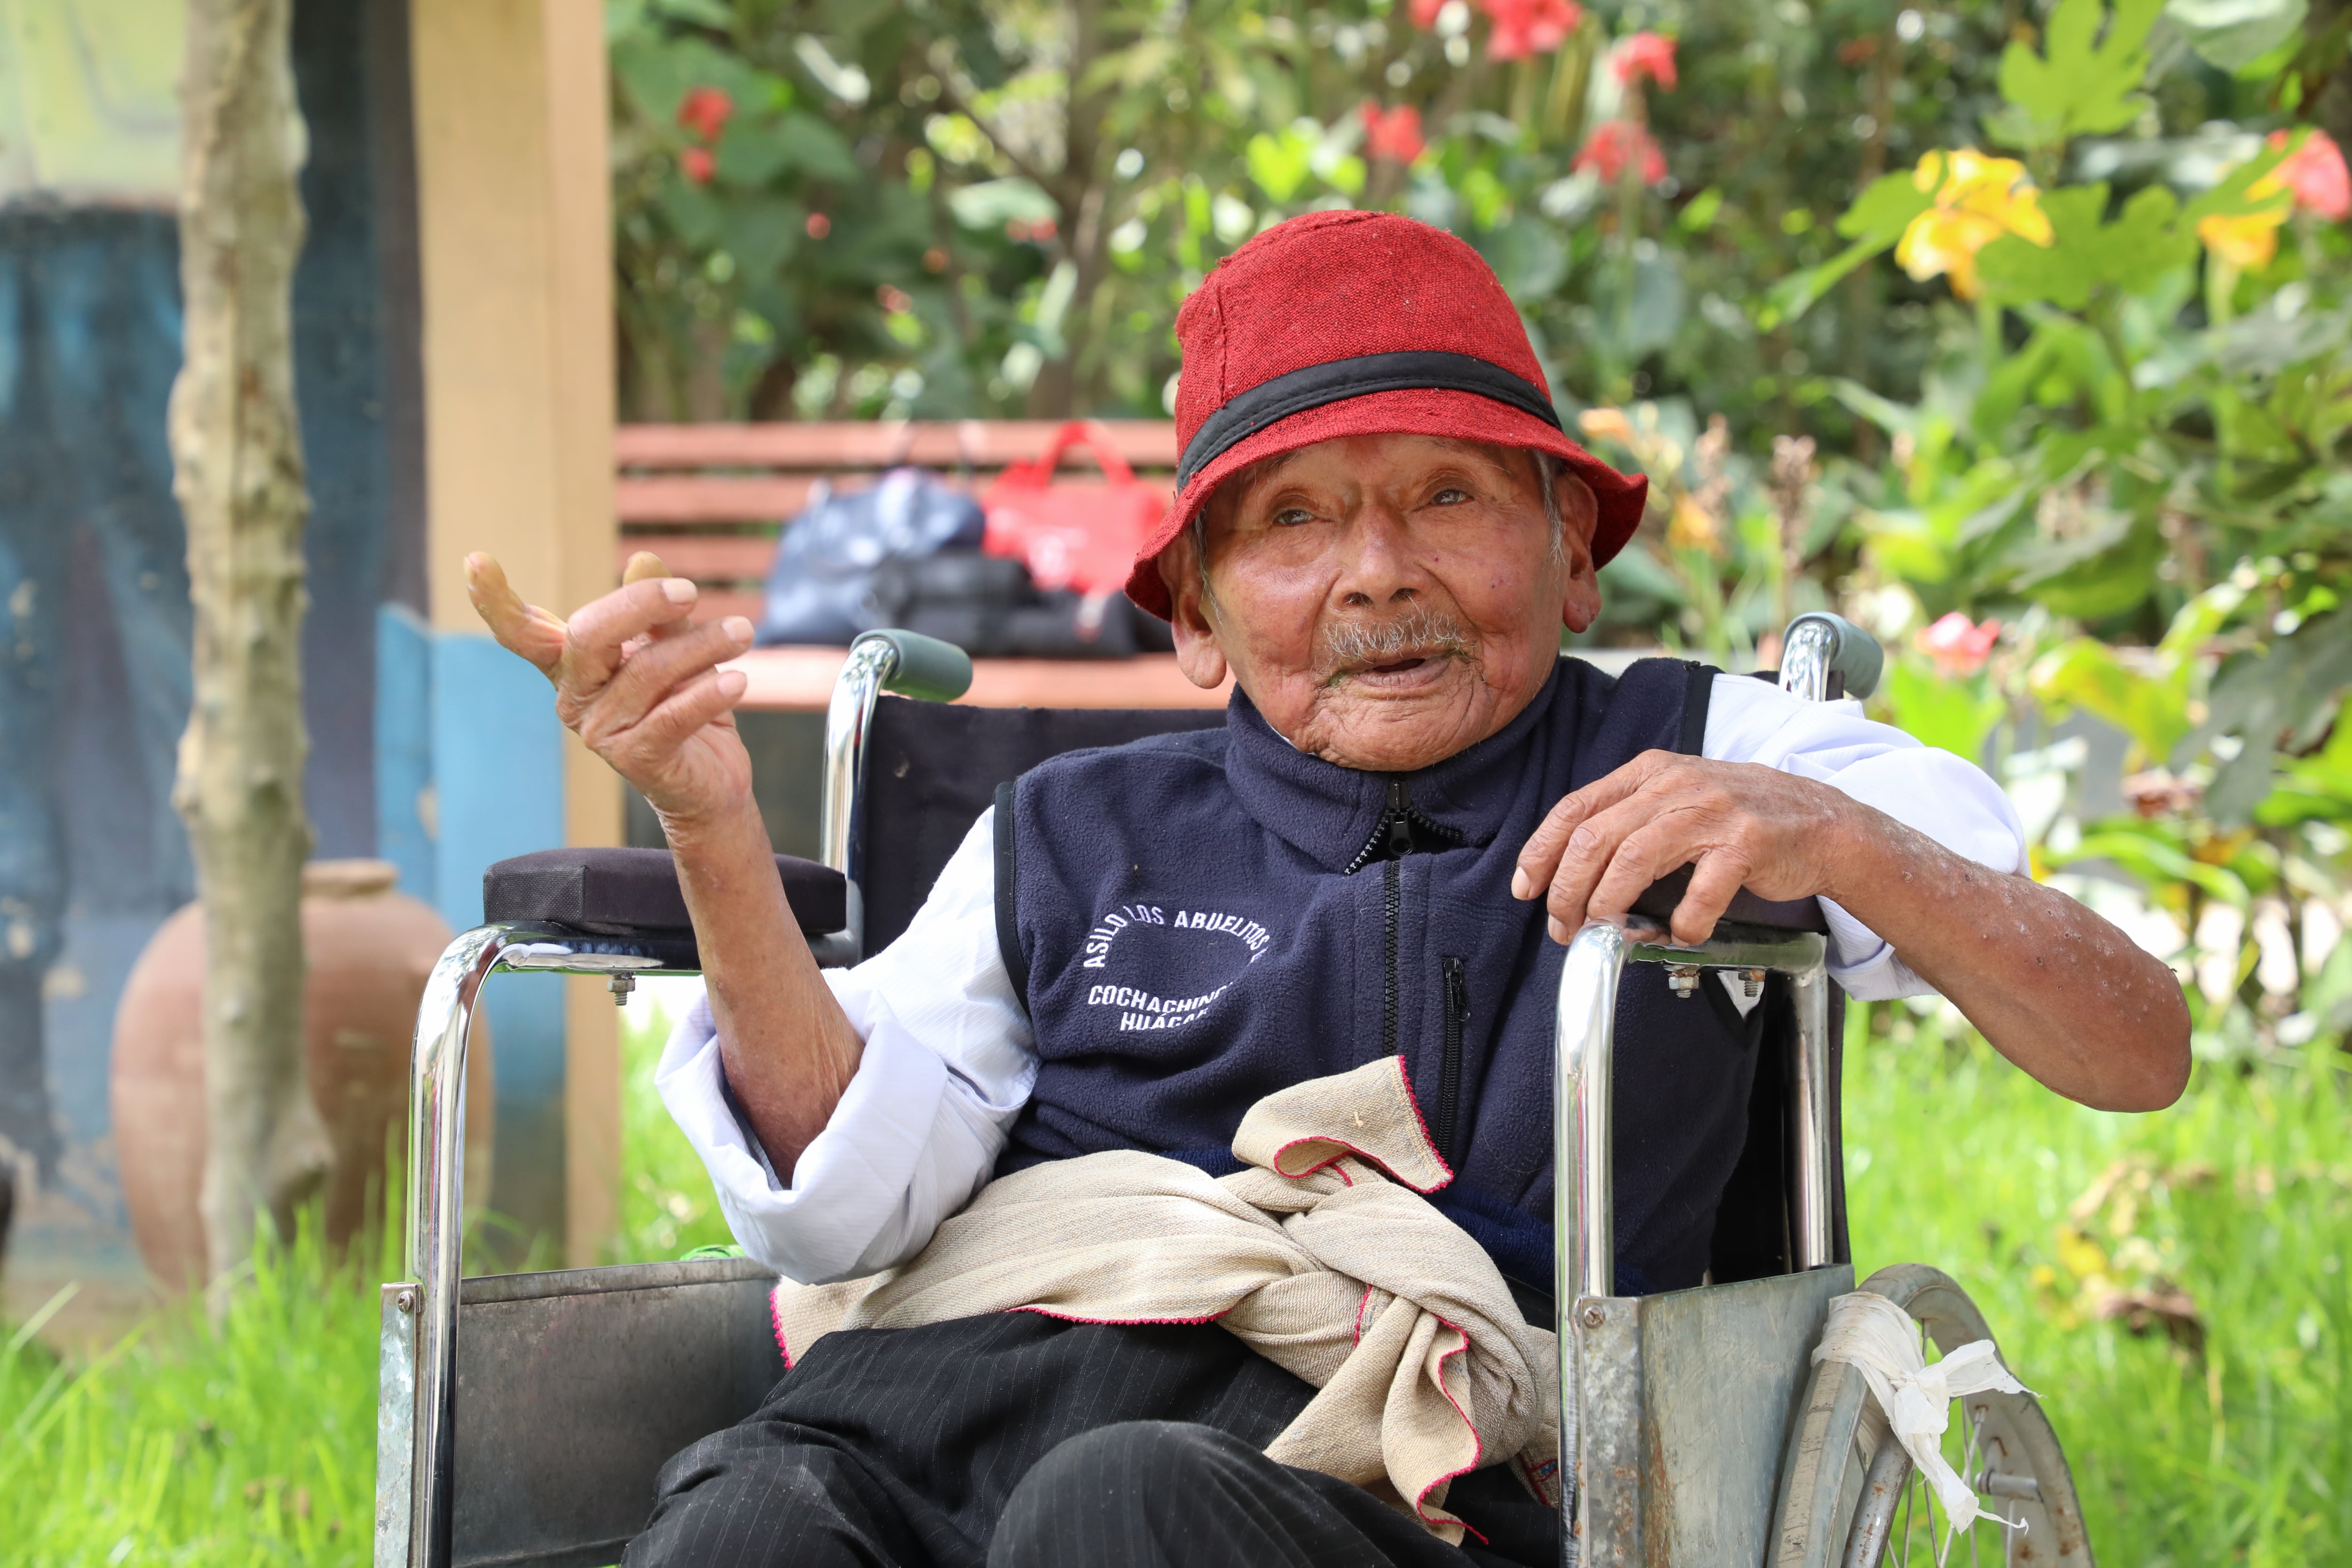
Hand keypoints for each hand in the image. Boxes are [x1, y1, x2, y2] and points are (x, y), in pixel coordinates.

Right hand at [466, 551, 755, 826]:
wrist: (711, 782)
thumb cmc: (684, 705)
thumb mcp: (672, 650)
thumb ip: (657, 613)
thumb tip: (643, 559)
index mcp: (573, 665)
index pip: (523, 632)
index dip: (496, 602)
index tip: (474, 560)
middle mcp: (575, 697)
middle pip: (588, 636)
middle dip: (639, 604)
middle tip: (690, 592)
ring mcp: (601, 732)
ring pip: (647, 672)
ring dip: (702, 646)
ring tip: (743, 631)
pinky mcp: (636, 760)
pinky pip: (672, 717)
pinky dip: (708, 694)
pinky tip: (738, 679)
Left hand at [1511, 750, 1855, 945]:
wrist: (1820, 822)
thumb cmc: (1738, 819)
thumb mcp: (1676, 801)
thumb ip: (1628, 822)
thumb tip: (1570, 872)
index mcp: (1650, 773)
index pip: (1575, 808)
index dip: (1541, 851)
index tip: (1526, 888)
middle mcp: (1676, 786)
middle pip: (1594, 838)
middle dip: (1567, 891)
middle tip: (1563, 927)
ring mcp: (1712, 811)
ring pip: (1633, 860)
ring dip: (1608, 905)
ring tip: (1604, 932)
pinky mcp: (1746, 843)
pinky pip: (1699, 892)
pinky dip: (1682, 923)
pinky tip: (1680, 934)